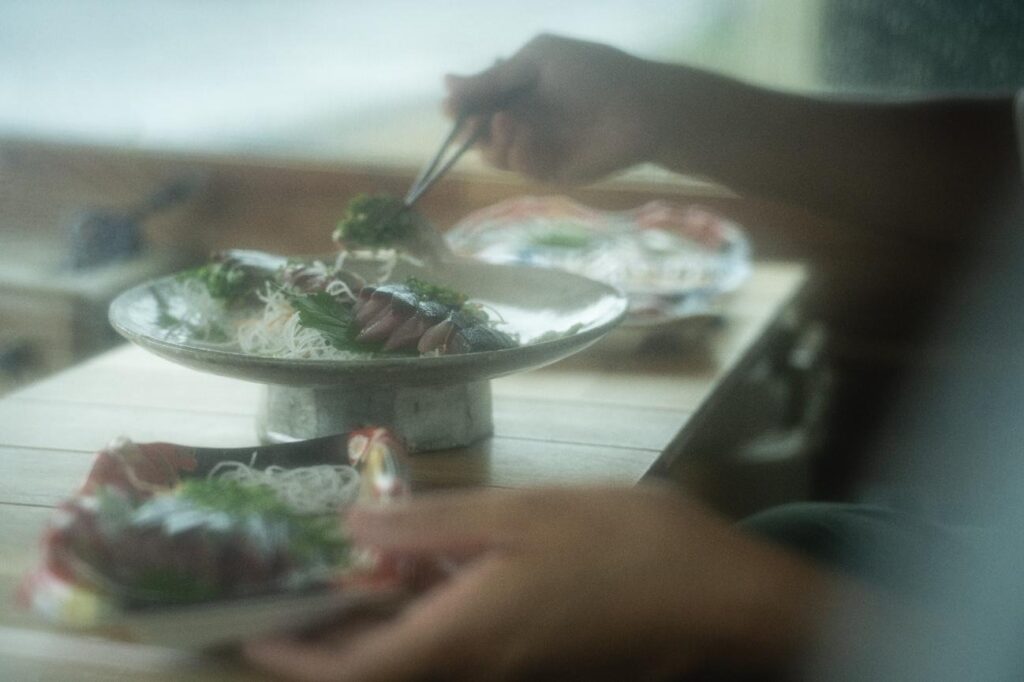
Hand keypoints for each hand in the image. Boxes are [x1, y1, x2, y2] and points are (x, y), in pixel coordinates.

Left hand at [244, 485, 834, 680]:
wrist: (716, 590)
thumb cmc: (621, 543)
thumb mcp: (521, 515)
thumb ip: (432, 525)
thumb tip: (351, 526)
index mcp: (464, 635)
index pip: (357, 671)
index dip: (297, 659)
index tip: (249, 634)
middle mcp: (478, 664)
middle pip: (382, 668)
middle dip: (325, 638)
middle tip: (286, 589)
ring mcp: (509, 662)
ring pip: (418, 654)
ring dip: (370, 623)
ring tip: (339, 570)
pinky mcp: (533, 649)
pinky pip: (455, 640)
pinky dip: (421, 610)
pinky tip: (421, 565)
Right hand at [444, 34, 669, 183]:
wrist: (640, 107)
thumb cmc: (593, 74)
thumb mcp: (538, 60)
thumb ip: (494, 77)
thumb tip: (447, 83)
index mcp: (521, 91)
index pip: (480, 102)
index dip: (462, 106)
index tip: (450, 108)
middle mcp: (525, 121)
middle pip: (481, 133)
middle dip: (471, 129)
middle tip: (469, 124)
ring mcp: (537, 147)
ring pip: (496, 155)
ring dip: (494, 142)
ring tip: (507, 123)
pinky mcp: (551, 171)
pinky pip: (522, 168)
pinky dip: (518, 154)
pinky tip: (527, 138)